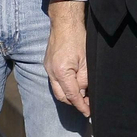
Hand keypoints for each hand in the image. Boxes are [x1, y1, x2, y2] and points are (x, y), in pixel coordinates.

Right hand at [44, 0, 90, 117]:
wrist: (65, 23)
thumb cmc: (77, 38)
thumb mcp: (86, 61)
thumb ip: (85, 80)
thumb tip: (84, 92)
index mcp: (61, 72)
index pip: (72, 96)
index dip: (81, 106)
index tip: (88, 113)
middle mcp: (51, 72)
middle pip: (61, 96)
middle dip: (74, 102)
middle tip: (87, 104)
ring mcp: (48, 68)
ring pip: (57, 89)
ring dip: (69, 94)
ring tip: (82, 94)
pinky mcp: (48, 64)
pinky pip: (55, 81)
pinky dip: (64, 86)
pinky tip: (74, 83)